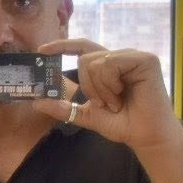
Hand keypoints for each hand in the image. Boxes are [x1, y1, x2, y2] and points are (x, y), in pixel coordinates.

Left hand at [31, 40, 182, 152]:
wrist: (144, 136)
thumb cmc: (122, 124)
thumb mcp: (86, 114)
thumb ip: (63, 107)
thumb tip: (36, 102)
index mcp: (107, 67)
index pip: (82, 48)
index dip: (62, 46)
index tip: (41, 50)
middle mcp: (119, 58)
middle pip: (84, 59)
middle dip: (88, 86)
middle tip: (104, 104)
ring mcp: (133, 57)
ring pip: (95, 62)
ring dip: (100, 89)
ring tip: (116, 102)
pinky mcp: (145, 60)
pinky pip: (110, 63)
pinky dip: (110, 84)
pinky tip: (123, 95)